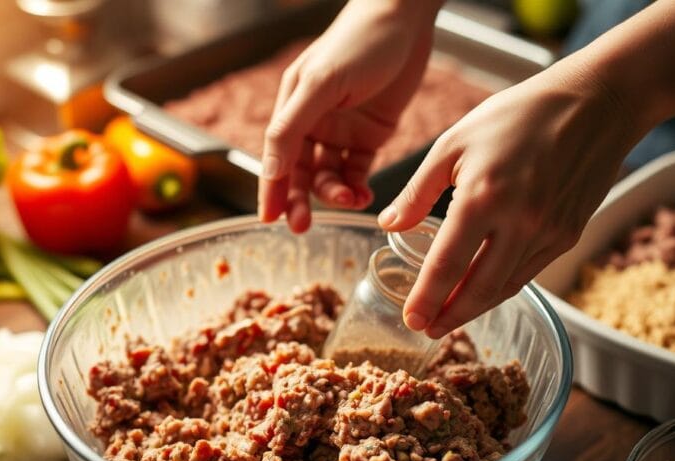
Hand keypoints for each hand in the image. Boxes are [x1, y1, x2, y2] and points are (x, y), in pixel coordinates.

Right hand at [258, 0, 441, 232]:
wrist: (405, 18)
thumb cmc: (359, 42)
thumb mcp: (321, 84)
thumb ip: (292, 128)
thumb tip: (271, 171)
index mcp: (293, 107)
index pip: (276, 156)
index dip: (271, 189)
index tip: (268, 219)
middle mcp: (314, 121)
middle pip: (300, 172)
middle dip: (300, 200)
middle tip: (303, 226)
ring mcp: (343, 130)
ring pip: (330, 175)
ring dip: (335, 193)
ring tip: (351, 198)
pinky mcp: (371, 134)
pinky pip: (358, 170)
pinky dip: (359, 186)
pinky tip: (363, 196)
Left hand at [379, 63, 643, 337]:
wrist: (596, 103)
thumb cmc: (518, 115)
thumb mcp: (454, 142)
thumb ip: (418, 190)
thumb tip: (388, 225)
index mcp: (482, 197)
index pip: (446, 265)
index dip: (426, 299)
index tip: (410, 319)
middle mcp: (519, 222)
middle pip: (478, 290)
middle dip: (449, 317)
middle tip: (426, 329)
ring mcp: (548, 232)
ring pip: (505, 287)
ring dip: (475, 309)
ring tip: (449, 318)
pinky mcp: (568, 235)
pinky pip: (528, 273)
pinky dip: (502, 287)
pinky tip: (483, 289)